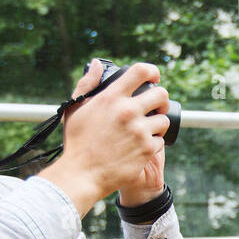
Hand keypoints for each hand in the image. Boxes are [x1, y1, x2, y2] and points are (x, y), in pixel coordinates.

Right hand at [41, 61, 171, 213]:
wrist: (82, 174)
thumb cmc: (77, 142)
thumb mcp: (74, 109)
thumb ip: (86, 84)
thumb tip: (97, 64)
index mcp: (111, 97)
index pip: (141, 71)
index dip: (152, 71)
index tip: (154, 77)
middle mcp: (128, 111)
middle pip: (161, 94)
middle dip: (161, 99)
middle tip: (155, 106)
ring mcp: (140, 131)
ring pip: (164, 119)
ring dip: (157, 123)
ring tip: (146, 129)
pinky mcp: (147, 149)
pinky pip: (161, 141)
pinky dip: (153, 143)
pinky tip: (141, 146)